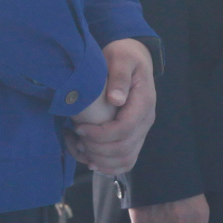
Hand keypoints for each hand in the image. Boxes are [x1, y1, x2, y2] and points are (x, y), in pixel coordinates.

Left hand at [69, 39, 156, 176]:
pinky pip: (126, 161)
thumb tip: (116, 100)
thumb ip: (119, 76)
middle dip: (96, 148)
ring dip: (101, 160)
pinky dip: (109, 166)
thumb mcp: (121, 57)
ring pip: (126, 159)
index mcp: (144, 102)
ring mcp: (141, 130)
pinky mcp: (135, 136)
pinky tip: (91, 161)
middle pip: (124, 149)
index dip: (100, 134)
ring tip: (80, 147)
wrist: (133, 58)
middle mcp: (146, 120)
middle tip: (76, 137)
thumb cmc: (124, 55)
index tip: (79, 128)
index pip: (124, 129)